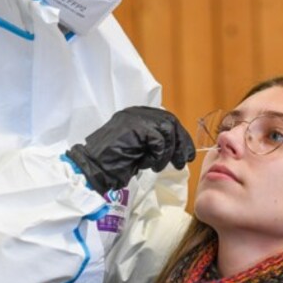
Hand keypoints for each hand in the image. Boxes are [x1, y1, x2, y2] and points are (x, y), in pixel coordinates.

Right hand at [65, 106, 194, 194]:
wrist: (94, 169)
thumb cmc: (114, 164)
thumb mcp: (140, 150)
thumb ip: (155, 143)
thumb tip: (178, 147)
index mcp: (137, 115)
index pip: (167, 121)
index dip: (181, 138)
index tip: (188, 155)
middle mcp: (136, 112)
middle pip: (170, 122)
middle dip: (180, 144)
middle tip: (182, 162)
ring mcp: (135, 117)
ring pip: (167, 130)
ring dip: (167, 152)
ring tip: (157, 166)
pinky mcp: (134, 126)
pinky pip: (158, 139)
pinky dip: (157, 154)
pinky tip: (147, 164)